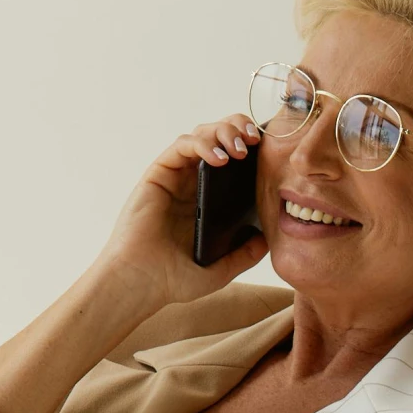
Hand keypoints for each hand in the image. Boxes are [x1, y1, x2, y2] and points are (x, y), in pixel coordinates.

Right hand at [94, 120, 269, 305]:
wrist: (142, 283)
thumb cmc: (174, 279)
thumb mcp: (221, 271)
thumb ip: (244, 255)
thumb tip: (268, 238)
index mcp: (211, 200)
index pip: (235, 161)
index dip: (253, 148)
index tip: (271, 151)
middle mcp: (194, 183)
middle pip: (219, 138)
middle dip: (239, 129)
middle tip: (256, 140)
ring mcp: (176, 177)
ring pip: (201, 135)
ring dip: (223, 133)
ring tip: (240, 150)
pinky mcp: (159, 174)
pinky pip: (182, 147)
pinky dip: (201, 144)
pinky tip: (219, 158)